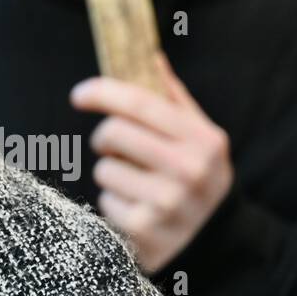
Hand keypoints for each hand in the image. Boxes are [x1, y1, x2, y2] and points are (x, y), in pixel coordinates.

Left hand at [70, 52, 232, 273]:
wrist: (217, 241)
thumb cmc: (194, 174)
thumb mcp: (198, 136)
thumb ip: (173, 96)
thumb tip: (150, 54)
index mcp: (204, 140)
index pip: (140, 103)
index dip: (103, 92)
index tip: (79, 95)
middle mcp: (191, 171)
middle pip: (114, 133)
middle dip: (105, 137)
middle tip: (115, 147)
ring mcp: (169, 204)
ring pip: (104, 169)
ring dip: (111, 173)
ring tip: (135, 183)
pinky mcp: (146, 230)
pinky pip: (104, 199)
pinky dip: (113, 202)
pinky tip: (136, 208)